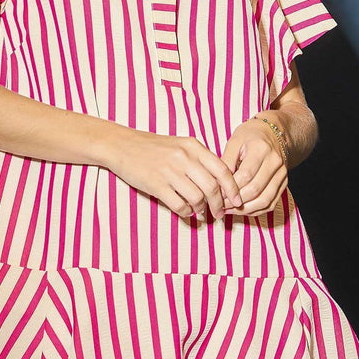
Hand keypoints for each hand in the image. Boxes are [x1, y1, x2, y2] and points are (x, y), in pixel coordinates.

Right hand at [109, 129, 244, 221]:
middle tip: (218, 213)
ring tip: (200, 212)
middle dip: (219, 204)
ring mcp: (169, 171)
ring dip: (202, 209)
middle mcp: (183, 157)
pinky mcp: (156, 184)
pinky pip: (179, 205)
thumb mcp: (180, 145)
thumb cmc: (153, 147)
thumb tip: (220, 184)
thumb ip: (200, 160)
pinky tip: (185, 211)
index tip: (236, 201)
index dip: (232, 188)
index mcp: (193, 146)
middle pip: (212, 187)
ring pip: (197, 197)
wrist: (122, 145)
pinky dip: (186, 212)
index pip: (222, 169)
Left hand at [219, 118, 288, 217]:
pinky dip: (256, 210)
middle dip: (236, 201)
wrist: (273, 132)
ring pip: (265, 200)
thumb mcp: (234, 141)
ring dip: (245, 209)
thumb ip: (226, 161)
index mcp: (261, 149)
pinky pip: (271, 203)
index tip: (217, 194)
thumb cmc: (250, 136)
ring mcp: (282, 174)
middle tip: (220, 205)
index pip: (246, 175)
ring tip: (230, 210)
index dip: (230, 188)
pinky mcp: (284, 183)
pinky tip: (242, 210)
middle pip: (255, 190)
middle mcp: (275, 162)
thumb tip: (218, 183)